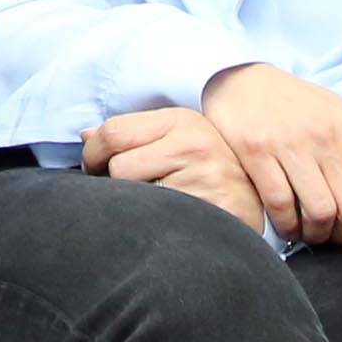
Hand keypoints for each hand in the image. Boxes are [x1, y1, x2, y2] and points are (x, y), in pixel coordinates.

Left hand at [82, 106, 268, 233]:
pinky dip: (152, 221)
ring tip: (153, 204)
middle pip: (118, 166)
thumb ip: (132, 135)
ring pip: (134, 194)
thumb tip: (85, 135)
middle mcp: (194, 143)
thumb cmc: (206, 171)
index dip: (92, 154)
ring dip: (134, 204)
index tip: (93, 167)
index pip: (113, 132)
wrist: (256, 204)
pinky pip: (156, 217)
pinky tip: (167, 219)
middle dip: (112, 183)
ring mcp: (204, 176)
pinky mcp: (210, 207)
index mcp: (181, 120)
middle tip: (124, 191)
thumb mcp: (176, 139)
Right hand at [200, 62, 341, 245]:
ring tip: (308, 233)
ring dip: (315, 234)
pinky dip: (286, 224)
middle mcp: (326, 135)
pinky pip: (280, 204)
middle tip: (330, 236)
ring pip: (319, 211)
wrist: (243, 79)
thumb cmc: (298, 105)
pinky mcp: (256, 151)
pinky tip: (285, 224)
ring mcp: (290, 143)